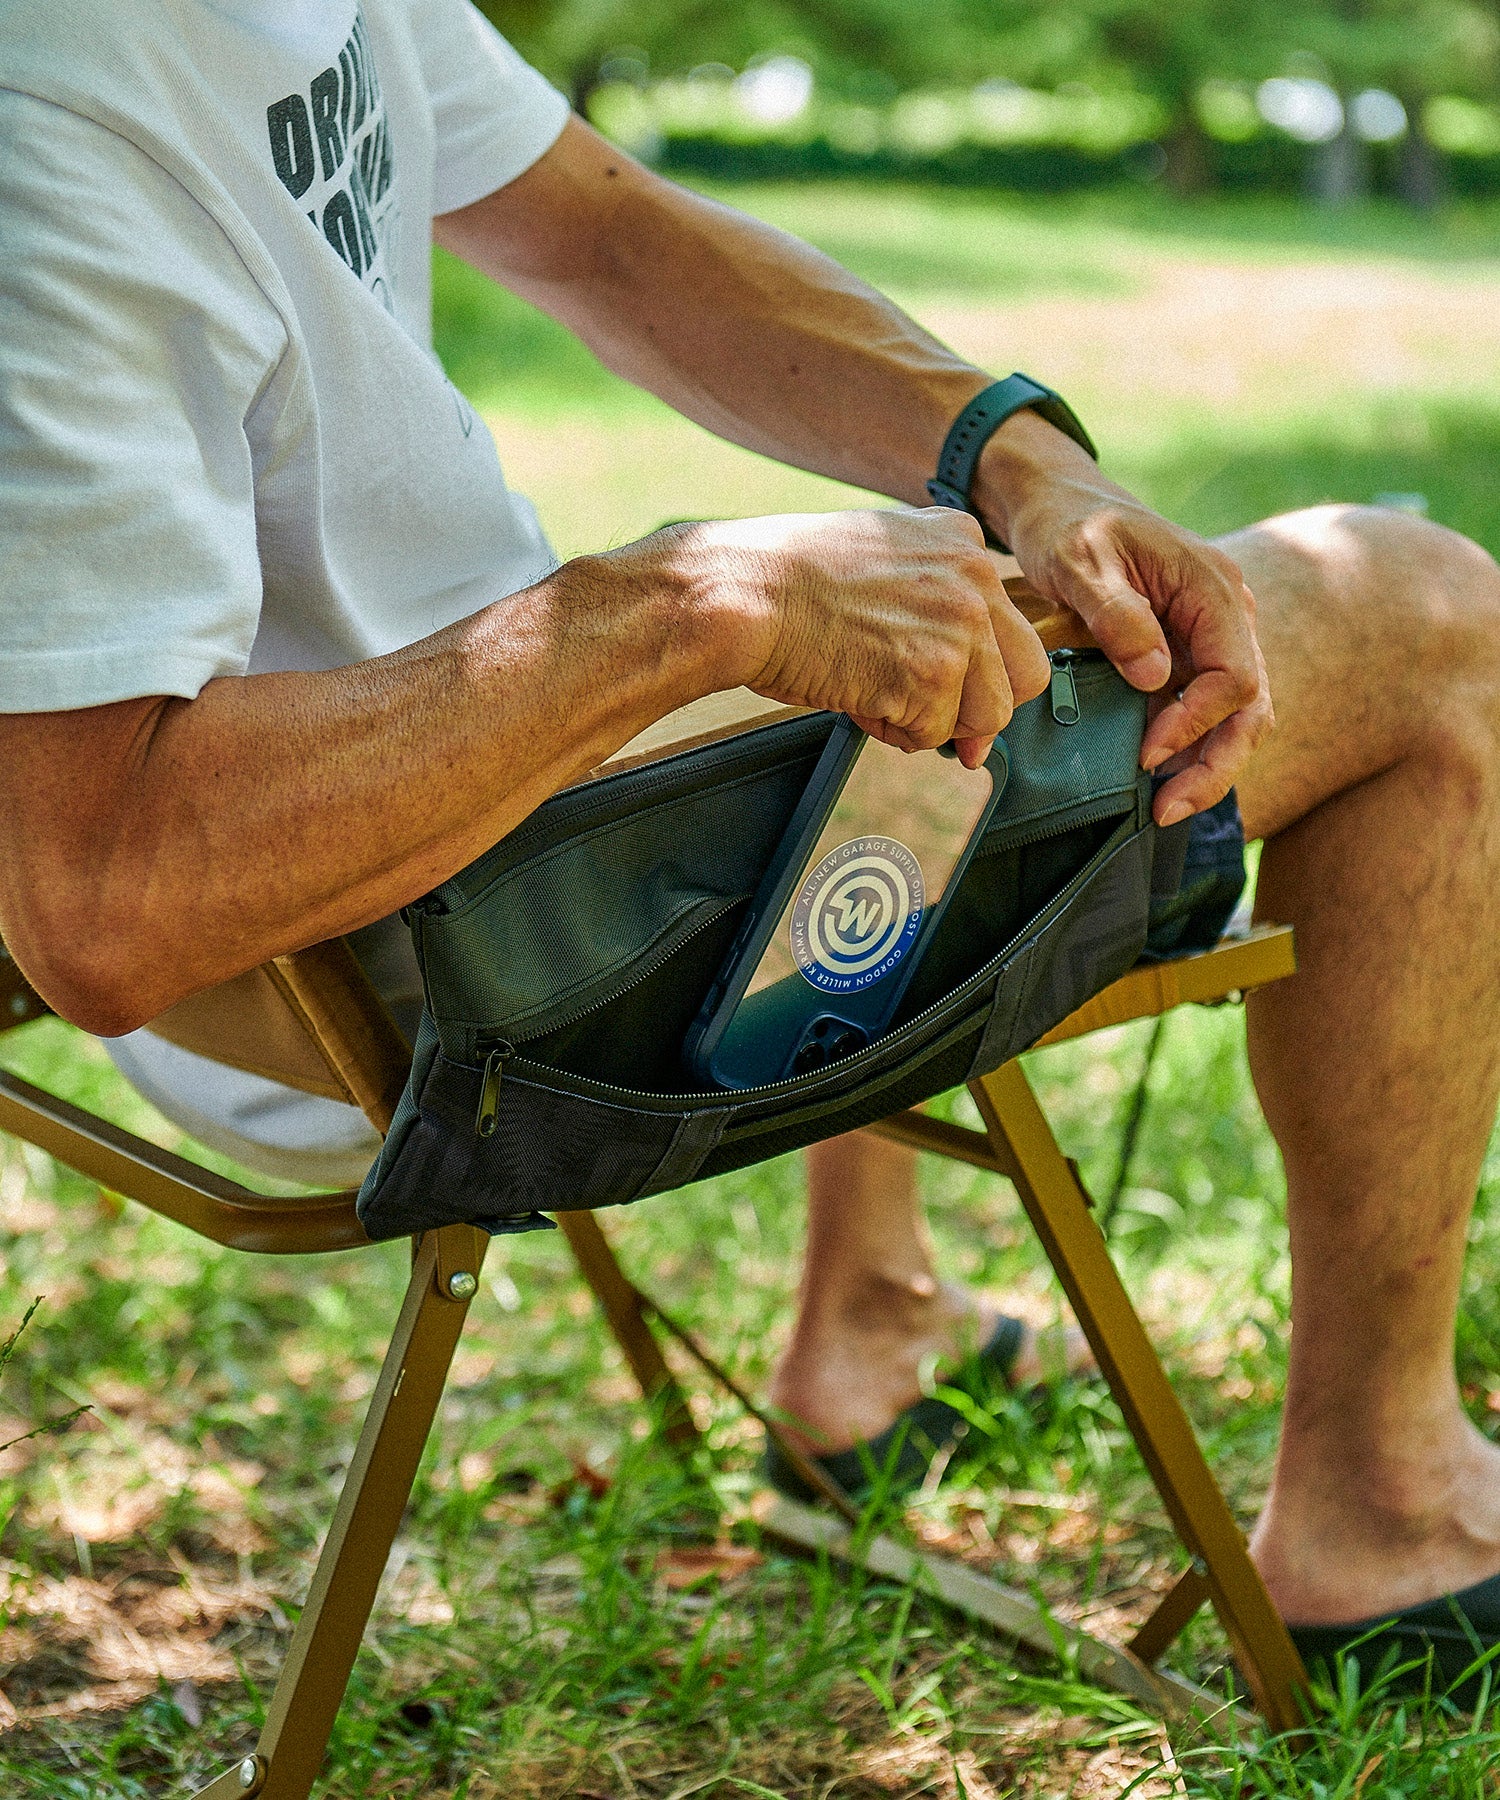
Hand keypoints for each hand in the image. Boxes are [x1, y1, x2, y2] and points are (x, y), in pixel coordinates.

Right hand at [680, 508, 1051, 767]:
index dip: (978, 671)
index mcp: (962, 538)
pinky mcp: (933, 672)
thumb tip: (968, 684)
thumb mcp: (878, 560)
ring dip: (933, 723)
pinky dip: (894, 733)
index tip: (942, 683)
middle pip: (1025, 673)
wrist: (740, 593)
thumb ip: (932, 603)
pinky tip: (856, 699)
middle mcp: (974, 574)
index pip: (1010, 625)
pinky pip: (934, 735)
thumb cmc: (786, 583)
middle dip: (981, 709)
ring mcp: (959, 623)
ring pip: (987, 714)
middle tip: (932, 719)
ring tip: (876, 699)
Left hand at [975, 410, 1273, 824]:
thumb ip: (1117, 615)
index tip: (1146, 750)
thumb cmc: (1068, 527)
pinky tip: (1158, 776)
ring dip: (1207, 764)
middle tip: (1167, 809)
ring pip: (1237, 714)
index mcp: (1212, 587)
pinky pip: (1207, 707)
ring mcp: (1213, 634)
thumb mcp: (1080, 561)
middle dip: (1215, 763)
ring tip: (1164, 807)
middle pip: (1250, 705)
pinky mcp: (1192, 652)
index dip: (1196, 721)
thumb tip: (1156, 678)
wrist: (1062, 506)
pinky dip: (1190, 745)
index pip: (1234, 673)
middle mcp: (1227, 613)